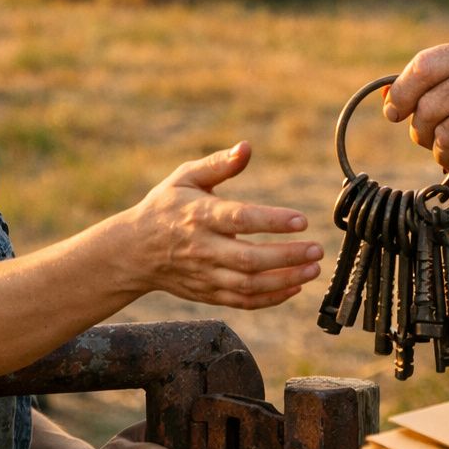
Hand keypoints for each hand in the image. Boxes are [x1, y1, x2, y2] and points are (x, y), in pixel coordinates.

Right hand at [127, 141, 320, 307]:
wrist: (132, 251)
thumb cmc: (164, 208)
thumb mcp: (184, 178)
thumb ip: (218, 164)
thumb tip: (246, 147)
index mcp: (200, 216)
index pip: (240, 220)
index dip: (271, 221)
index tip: (301, 220)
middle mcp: (203, 248)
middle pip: (249, 259)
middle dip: (286, 257)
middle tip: (316, 250)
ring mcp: (206, 275)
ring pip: (249, 285)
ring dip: (285, 280)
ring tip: (312, 269)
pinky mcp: (208, 293)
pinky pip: (243, 301)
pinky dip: (271, 298)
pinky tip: (294, 287)